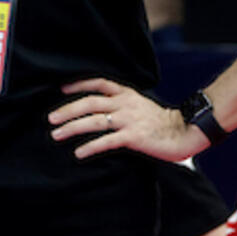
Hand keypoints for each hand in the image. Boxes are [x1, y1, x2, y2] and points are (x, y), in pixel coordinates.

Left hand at [47, 78, 208, 161]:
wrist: (186, 131)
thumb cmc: (162, 122)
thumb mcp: (140, 105)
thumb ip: (122, 104)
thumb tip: (101, 110)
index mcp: (126, 93)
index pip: (98, 82)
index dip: (78, 84)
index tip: (61, 89)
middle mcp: (125, 103)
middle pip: (90, 102)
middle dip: (67, 110)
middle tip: (50, 118)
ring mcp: (128, 119)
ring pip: (94, 121)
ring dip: (72, 128)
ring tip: (56, 135)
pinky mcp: (133, 137)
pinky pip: (106, 141)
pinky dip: (90, 147)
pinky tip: (78, 153)